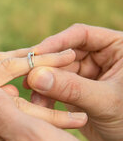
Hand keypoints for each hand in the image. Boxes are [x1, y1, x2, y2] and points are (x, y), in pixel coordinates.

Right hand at [27, 24, 122, 140]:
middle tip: (27, 78)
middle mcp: (99, 56)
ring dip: (43, 83)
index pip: (81, 35)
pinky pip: (55, 88)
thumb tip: (37, 76)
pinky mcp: (75, 90)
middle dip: (46, 66)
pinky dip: (46, 96)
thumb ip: (72, 88)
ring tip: (33, 98)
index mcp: (115, 47)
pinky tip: (38, 105)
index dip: (57, 42)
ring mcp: (85, 73)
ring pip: (56, 71)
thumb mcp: (106, 101)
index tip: (37, 54)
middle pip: (64, 52)